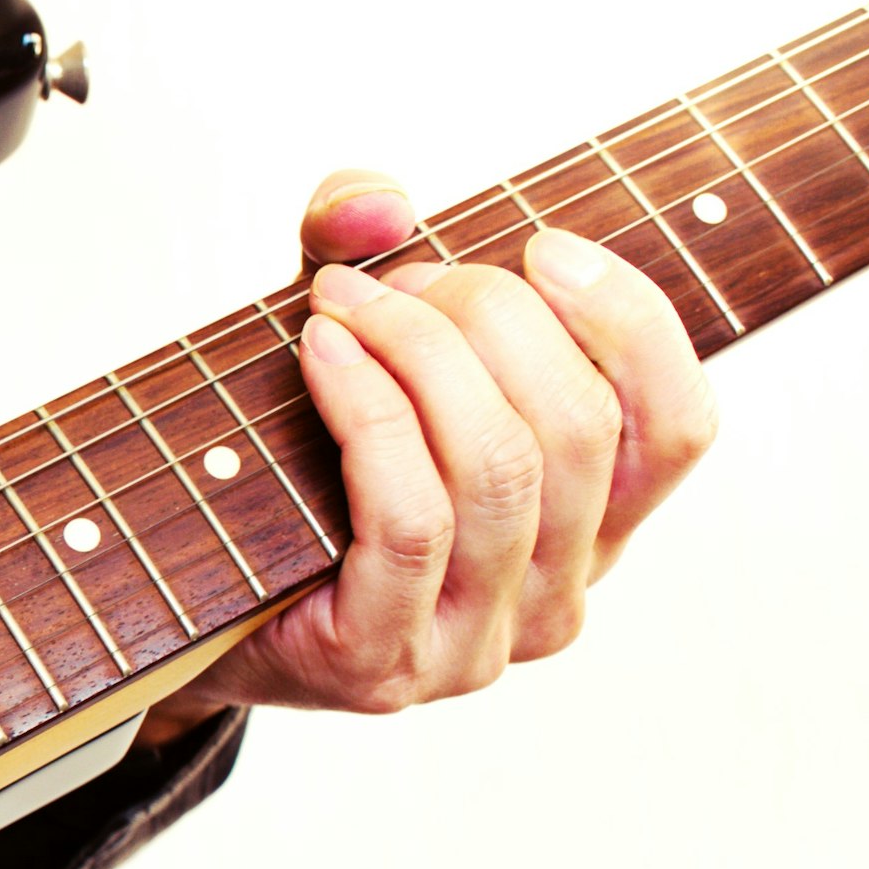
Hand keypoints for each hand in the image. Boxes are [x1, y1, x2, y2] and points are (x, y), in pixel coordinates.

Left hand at [158, 170, 716, 725]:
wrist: (190, 601)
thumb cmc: (295, 467)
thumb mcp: (356, 341)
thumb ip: (375, 253)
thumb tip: (379, 205)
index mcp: (594, 528)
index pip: (678, 427)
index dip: (632, 323)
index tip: (544, 246)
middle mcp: (556, 598)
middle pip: (577, 426)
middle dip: (487, 315)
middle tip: (393, 279)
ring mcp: (476, 645)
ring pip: (499, 467)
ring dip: (420, 351)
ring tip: (342, 303)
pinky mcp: (385, 663)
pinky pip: (412, 519)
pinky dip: (369, 412)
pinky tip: (321, 353)